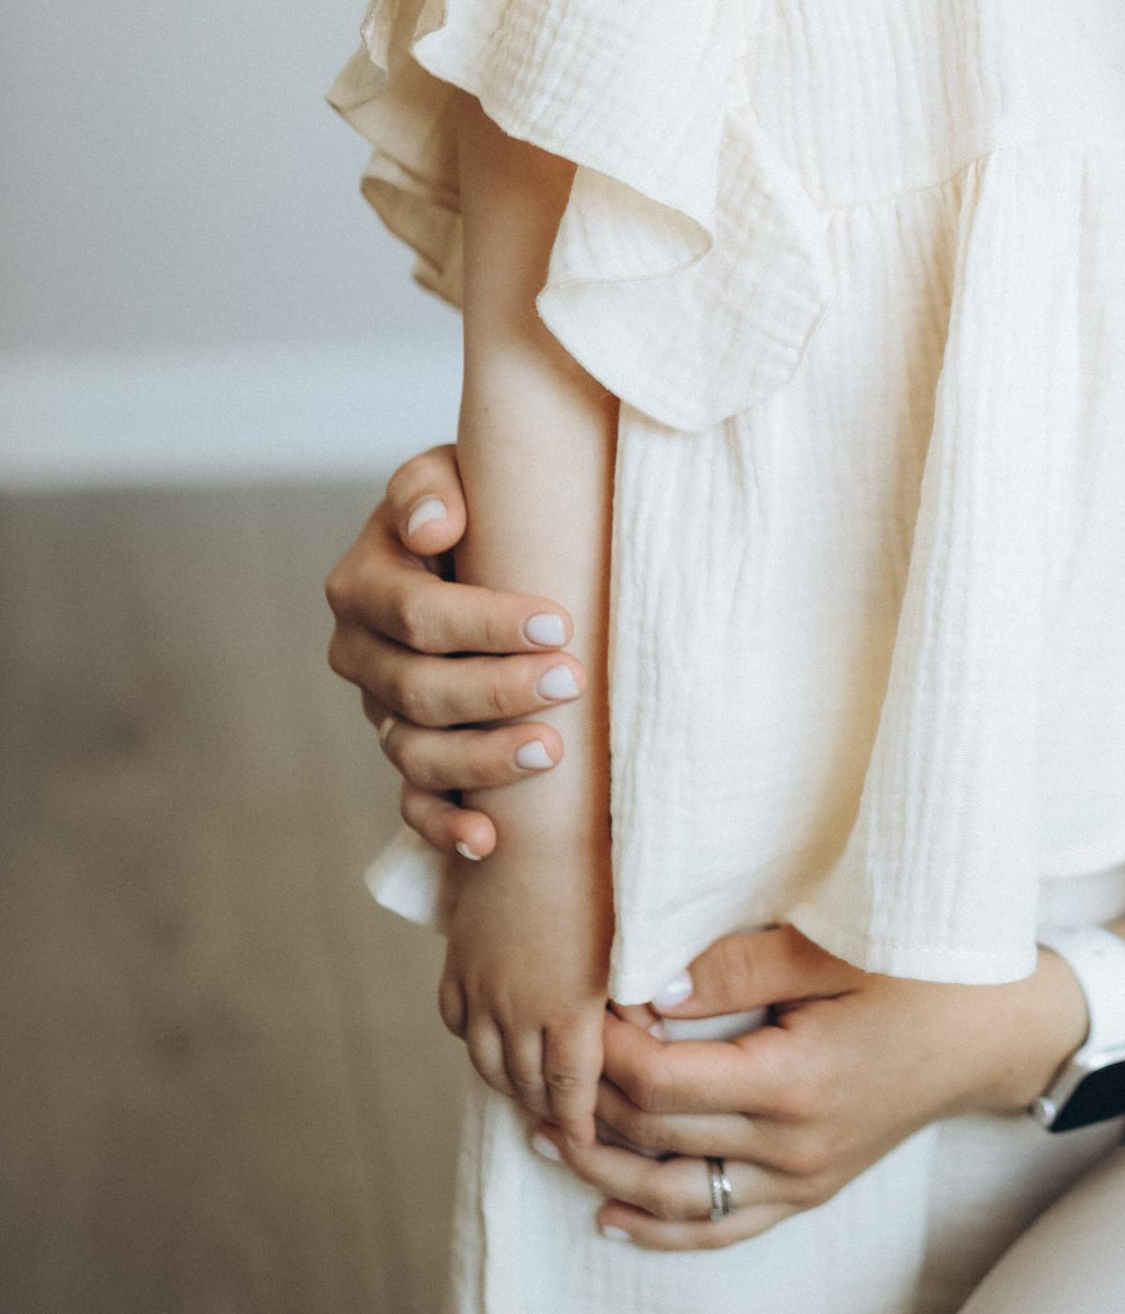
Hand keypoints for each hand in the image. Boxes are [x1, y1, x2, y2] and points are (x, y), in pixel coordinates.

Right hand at [325, 447, 585, 859]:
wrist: (485, 546)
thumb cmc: (479, 507)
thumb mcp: (455, 473)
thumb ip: (434, 486)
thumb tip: (435, 527)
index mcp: (363, 583)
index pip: (415, 615)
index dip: (485, 625)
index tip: (559, 624)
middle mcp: (361, 652)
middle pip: (418, 689)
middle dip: (498, 690)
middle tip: (573, 681)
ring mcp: (381, 712)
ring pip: (417, 752)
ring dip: (485, 759)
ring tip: (553, 749)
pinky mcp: (407, 755)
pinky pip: (413, 803)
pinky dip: (446, 825)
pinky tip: (489, 840)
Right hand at [438, 808, 613, 1135]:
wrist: (538, 817)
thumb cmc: (604, 870)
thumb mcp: (635, 940)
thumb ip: (638, 998)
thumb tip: (651, 1040)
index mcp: (568, 1008)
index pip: (570, 1090)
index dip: (579, 1124)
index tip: (590, 1144)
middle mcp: (516, 1007)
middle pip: (526, 1083)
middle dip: (546, 1112)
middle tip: (564, 1129)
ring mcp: (481, 985)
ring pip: (486, 1059)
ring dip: (509, 1084)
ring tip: (530, 1099)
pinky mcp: (460, 960)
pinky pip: (455, 1020)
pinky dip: (475, 1044)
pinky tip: (492, 1047)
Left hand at [542, 896, 1124, 1249]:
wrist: (1004, 1033)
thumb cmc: (927, 973)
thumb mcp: (834, 949)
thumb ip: (734, 962)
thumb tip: (639, 978)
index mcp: (794, 1084)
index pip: (656, 1078)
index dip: (596, 1044)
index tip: (566, 1000)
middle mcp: (792, 1148)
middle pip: (650, 1135)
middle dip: (580, 1099)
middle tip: (530, 1058)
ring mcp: (803, 1179)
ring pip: (673, 1195)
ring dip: (601, 1168)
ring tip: (542, 1134)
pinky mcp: (811, 1190)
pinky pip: (723, 1227)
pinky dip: (661, 1228)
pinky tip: (611, 1214)